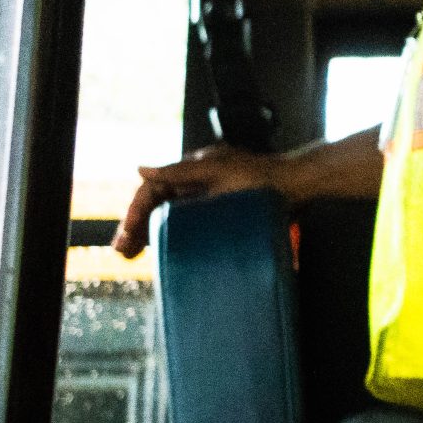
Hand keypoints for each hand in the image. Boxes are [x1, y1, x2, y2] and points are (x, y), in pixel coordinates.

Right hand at [113, 144, 285, 257]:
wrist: (300, 186)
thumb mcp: (217, 173)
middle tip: (122, 252)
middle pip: (158, 204)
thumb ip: (179, 171)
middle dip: (137, 226)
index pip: (153, 190)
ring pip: (171, 216)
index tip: (125, 236)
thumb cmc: (262, 178)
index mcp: (193, 169)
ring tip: (132, 254)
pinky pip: (189, 225)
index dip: (136, 212)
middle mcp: (198, 181)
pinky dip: (173, 237)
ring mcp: (210, 197)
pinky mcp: (223, 213)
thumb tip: (140, 169)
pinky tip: (164, 252)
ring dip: (150, 233)